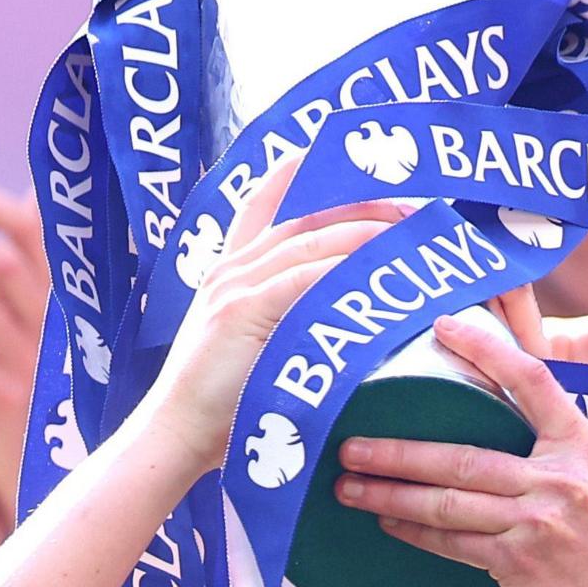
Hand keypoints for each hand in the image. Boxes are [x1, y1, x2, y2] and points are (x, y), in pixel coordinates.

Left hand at [0, 177, 48, 525]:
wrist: (57, 480)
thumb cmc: (48, 391)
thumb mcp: (51, 326)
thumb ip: (36, 270)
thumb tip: (30, 198)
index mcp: (67, 303)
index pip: (35, 234)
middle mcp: (55, 330)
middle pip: (4, 260)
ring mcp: (31, 367)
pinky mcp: (2, 403)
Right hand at [130, 162, 415, 477]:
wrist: (174, 433)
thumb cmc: (223, 405)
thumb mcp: (253, 348)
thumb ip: (285, 322)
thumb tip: (341, 319)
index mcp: (231, 270)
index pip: (264, 199)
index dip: (302, 169)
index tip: (344, 153)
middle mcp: (231, 267)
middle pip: (302, 210)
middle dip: (361, 200)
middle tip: (413, 204)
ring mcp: (234, 285)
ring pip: (310, 239)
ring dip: (366, 231)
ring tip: (412, 232)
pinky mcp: (241, 311)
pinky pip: (303, 277)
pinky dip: (344, 269)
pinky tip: (378, 267)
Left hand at [333, 306, 587, 586]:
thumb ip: (555, 461)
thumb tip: (490, 436)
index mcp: (586, 447)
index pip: (531, 380)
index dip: (485, 348)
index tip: (441, 326)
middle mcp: (565, 478)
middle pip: (463, 453)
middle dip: (398, 450)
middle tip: (350, 443)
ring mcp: (542, 521)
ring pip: (448, 500)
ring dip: (390, 493)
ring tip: (348, 485)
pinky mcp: (521, 563)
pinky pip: (453, 543)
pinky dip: (415, 532)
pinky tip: (387, 522)